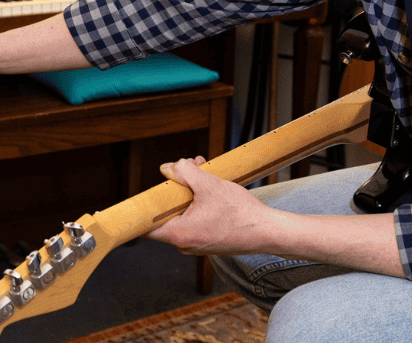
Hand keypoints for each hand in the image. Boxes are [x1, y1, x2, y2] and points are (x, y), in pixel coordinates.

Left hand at [145, 157, 285, 255]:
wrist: (268, 232)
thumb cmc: (241, 213)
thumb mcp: (209, 185)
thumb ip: (185, 173)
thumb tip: (167, 168)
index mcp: (179, 234)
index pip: (145, 226)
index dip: (143, 208)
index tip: (145, 194)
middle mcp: (184, 244)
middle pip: (166, 214)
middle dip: (175, 188)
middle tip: (188, 170)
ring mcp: (196, 244)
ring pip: (182, 214)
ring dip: (190, 192)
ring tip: (204, 173)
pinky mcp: (207, 241)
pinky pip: (194, 220)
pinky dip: (198, 203)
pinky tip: (211, 187)